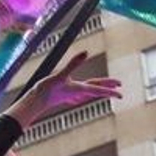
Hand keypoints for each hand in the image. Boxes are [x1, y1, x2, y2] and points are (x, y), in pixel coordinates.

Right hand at [7, 52, 122, 126]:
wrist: (34, 103)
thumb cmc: (46, 90)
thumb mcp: (60, 75)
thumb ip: (73, 63)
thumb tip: (86, 52)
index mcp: (79, 88)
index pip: (98, 89)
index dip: (110, 90)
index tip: (121, 93)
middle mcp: (77, 93)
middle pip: (96, 90)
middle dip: (107, 89)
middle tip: (119, 89)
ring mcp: (70, 95)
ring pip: (88, 93)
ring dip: (97, 92)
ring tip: (104, 92)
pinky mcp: (63, 96)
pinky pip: (78, 95)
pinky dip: (84, 95)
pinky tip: (81, 97)